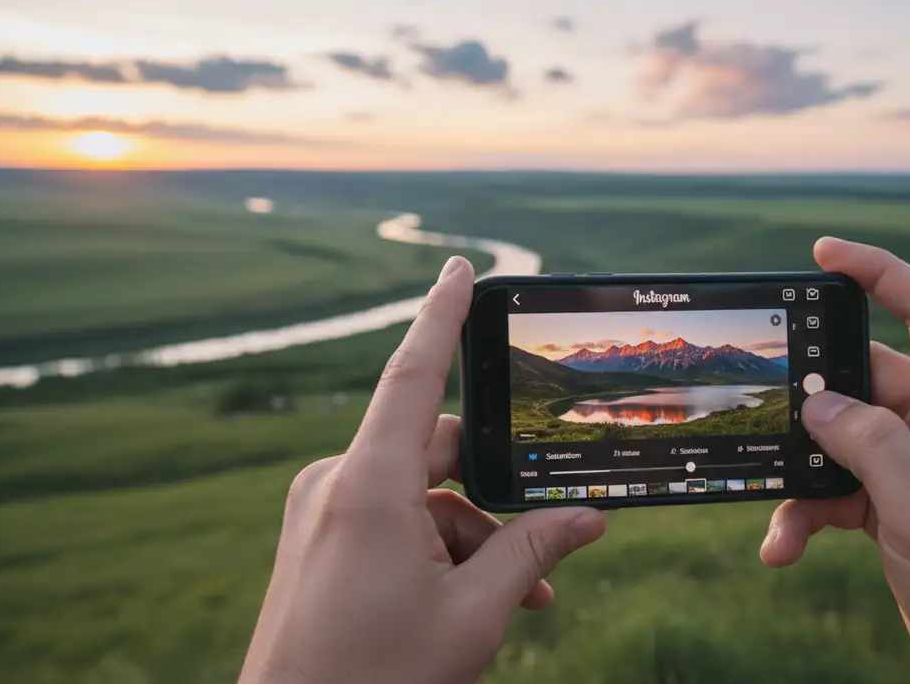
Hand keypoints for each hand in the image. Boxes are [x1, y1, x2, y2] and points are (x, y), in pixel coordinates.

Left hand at [239, 257, 606, 683]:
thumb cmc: (377, 680)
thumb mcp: (472, 614)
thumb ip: (532, 554)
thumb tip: (589, 517)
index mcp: (369, 487)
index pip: (414, 377)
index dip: (442, 316)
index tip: (460, 267)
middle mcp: (338, 484)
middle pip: (438, 453)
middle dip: (497, 496)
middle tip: (548, 548)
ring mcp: (323, 511)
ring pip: (422, 496)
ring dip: (473, 537)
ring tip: (517, 600)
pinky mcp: (319, 538)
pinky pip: (393, 520)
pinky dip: (437, 549)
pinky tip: (473, 601)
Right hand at [760, 238, 909, 683]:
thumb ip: (872, 448)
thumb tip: (817, 403)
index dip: (882, 272)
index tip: (824, 253)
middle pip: (864, 378)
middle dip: (812, 402)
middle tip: (766, 411)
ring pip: (839, 439)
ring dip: (801, 477)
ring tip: (779, 523)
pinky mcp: (894, 501)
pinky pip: (835, 486)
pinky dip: (805, 512)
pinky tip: (783, 548)